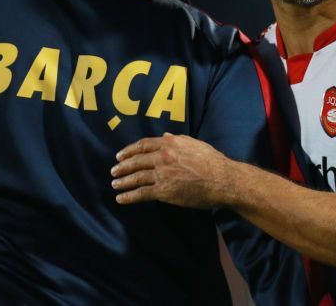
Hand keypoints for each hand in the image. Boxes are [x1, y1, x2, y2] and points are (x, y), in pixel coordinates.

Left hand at [111, 133, 232, 208]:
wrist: (221, 179)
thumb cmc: (212, 161)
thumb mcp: (194, 143)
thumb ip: (177, 139)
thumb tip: (164, 135)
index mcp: (170, 143)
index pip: (143, 145)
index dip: (129, 150)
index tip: (120, 156)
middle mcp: (163, 156)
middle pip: (136, 161)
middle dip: (122, 167)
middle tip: (114, 171)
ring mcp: (162, 174)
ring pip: (136, 177)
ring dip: (123, 181)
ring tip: (115, 184)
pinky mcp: (164, 191)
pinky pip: (141, 193)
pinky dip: (129, 196)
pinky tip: (121, 199)